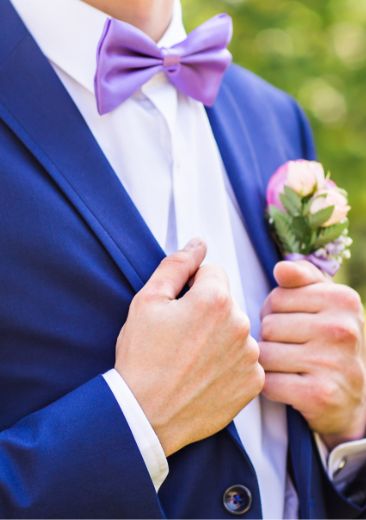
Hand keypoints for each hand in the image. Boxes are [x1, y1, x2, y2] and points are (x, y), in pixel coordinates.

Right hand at [115, 239, 263, 455]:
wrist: (145, 415)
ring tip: (191, 360)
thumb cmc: (142, 357)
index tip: (177, 310)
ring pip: (236, 332)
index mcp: (215, 299)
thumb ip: (177, 265)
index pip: (212, 273)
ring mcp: (250, 356)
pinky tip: (205, 376)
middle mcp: (240, 325)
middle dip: (207, 313)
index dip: (191, 288)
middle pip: (226, 303)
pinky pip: (244, 360)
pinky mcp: (253, 383)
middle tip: (180, 338)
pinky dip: (228, 364)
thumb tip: (198, 243)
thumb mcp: (147, 301)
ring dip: (219, 339)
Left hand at [260, 260, 365, 449]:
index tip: (293, 325)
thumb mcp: (325, 302)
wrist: (353, 399)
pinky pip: (268, 382)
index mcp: (343, 300)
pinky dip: (271, 387)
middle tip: (291, 349)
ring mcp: (332, 362)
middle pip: (268, 325)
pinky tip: (289, 386)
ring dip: (269, 364)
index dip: (275, 313)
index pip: (277, 297)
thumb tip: (281, 269)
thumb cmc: (330, 342)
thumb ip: (303, 277)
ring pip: (265, 354)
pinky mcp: (319, 394)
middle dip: (271, 339)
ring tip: (290, 367)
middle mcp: (342, 329)